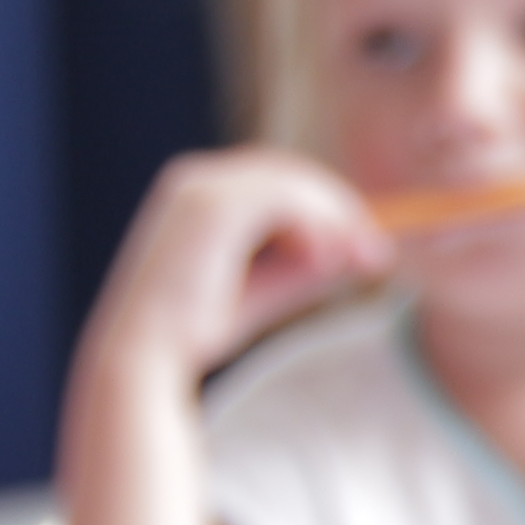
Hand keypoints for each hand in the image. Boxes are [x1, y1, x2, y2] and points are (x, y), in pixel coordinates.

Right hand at [81, 145, 390, 388]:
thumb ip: (310, 263)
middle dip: (339, 208)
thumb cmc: (199, 326)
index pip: (278, 179)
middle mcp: (198, 178)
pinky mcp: (213, 205)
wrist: (148, 351)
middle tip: (376, 249)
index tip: (364, 240)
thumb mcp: (269, 286)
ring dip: (333, 218)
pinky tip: (328, 259)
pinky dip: (317, 224)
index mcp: (200, 192)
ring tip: (357, 259)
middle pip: (290, 173)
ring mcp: (202, 186)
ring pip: (292, 184)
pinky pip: (283, 199)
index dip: (326, 204)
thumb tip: (367, 247)